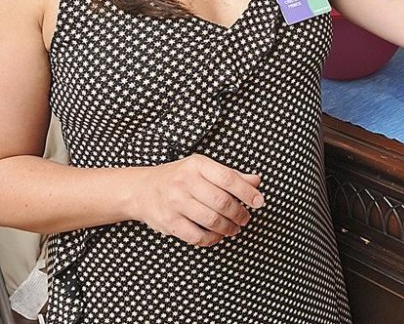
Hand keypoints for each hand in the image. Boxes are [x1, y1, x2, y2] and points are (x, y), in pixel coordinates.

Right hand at [130, 154, 264, 246]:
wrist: (142, 189)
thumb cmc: (179, 178)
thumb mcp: (203, 168)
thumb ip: (231, 175)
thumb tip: (256, 182)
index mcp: (197, 165)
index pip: (228, 178)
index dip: (247, 192)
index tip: (259, 202)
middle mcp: (185, 182)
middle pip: (221, 201)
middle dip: (239, 213)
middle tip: (245, 218)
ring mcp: (175, 203)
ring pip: (211, 220)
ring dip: (228, 227)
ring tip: (234, 228)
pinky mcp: (169, 222)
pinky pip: (196, 236)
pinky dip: (212, 239)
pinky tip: (217, 236)